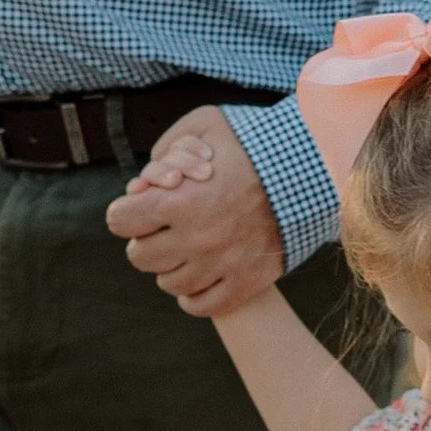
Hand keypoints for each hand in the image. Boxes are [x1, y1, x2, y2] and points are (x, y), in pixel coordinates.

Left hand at [105, 106, 284, 317]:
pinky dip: (194, 295)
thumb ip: (165, 149)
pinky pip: (201, 305)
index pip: (119, 221)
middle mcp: (194, 239)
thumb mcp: (205, 125)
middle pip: (139, 256)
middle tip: (166, 226)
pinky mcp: (245, 283)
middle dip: (147, 238)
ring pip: (168, 283)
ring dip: (172, 265)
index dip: (127, 211)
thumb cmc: (253, 144)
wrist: (310, 169)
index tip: (141, 206)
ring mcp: (221, 265)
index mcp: (177, 200)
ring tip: (190, 246)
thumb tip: (140, 187)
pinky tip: (200, 276)